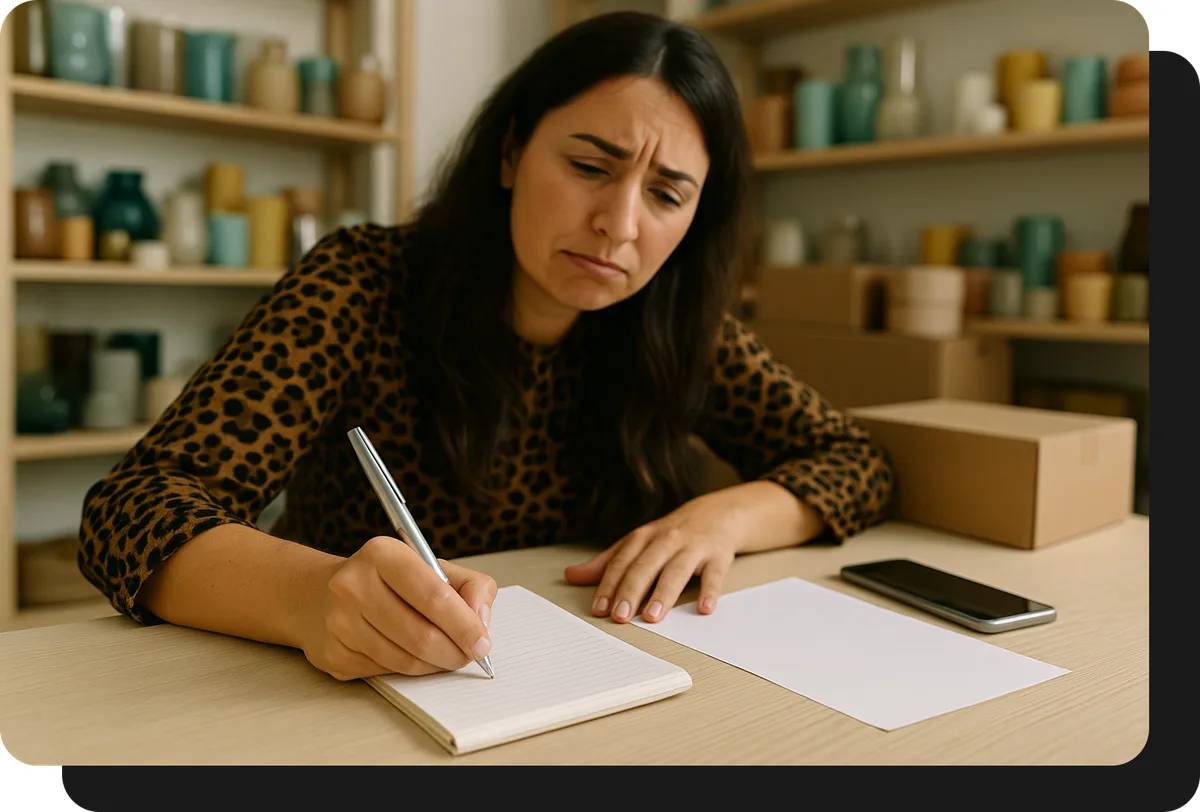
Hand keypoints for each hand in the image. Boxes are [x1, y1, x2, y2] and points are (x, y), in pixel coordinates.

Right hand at [299, 536, 496, 680]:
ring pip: (405, 660)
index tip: (482, 644)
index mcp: (383, 554)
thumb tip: (481, 621)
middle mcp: (354, 584)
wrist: (319, 596)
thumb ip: (470, 586)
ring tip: (445, 656)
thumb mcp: (432, 567)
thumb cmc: (387, 581)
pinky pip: (386, 672)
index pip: (434, 597)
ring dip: (434, 665)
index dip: (465, 626)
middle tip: (468, 656)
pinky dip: (409, 671)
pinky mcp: (334, 654)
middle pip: (421, 635)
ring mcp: (339, 622)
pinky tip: (413, 657)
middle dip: (454, 652)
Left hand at [564, 493, 745, 623]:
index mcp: (643, 538)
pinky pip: (714, 575)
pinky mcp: (718, 556)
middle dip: (631, 591)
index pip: (621, 562)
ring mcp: (693, 547)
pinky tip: (704, 608)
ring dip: (664, 593)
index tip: (599, 609)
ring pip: (676, 570)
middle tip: (620, 617)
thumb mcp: (637, 543)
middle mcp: (666, 541)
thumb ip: (606, 562)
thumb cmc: (671, 534)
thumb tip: (571, 576)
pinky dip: (710, 591)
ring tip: (653, 616)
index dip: (609, 585)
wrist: (717, 514)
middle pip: (645, 566)